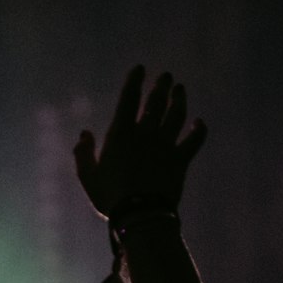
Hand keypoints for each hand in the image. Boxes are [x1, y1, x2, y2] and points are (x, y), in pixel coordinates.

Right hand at [73, 66, 206, 219]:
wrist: (140, 214)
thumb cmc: (110, 196)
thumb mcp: (87, 176)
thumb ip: (83, 153)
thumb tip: (84, 133)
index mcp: (121, 134)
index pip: (129, 99)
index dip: (134, 81)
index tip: (140, 68)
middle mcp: (145, 134)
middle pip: (156, 103)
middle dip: (161, 87)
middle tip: (167, 76)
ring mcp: (165, 145)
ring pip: (176, 115)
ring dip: (179, 100)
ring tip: (180, 90)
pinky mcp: (180, 160)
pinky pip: (194, 140)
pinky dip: (199, 129)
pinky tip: (199, 121)